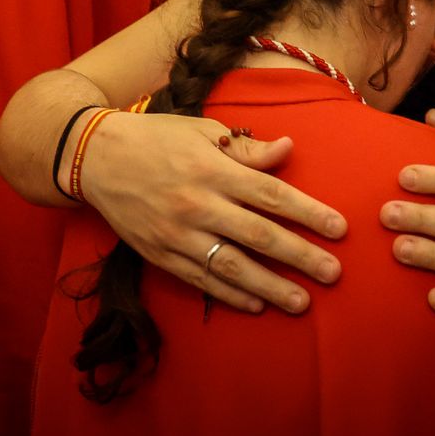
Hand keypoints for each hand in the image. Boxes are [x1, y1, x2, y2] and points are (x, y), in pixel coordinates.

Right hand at [83, 112, 346, 314]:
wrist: (95, 157)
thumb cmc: (156, 137)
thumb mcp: (203, 131)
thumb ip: (247, 148)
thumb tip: (288, 150)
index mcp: (213, 169)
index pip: (271, 195)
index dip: (308, 213)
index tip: (339, 229)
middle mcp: (198, 204)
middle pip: (258, 235)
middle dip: (300, 256)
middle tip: (333, 274)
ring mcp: (177, 234)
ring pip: (231, 266)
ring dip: (270, 286)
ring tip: (302, 302)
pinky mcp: (160, 255)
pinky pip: (200, 279)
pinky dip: (229, 294)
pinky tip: (256, 304)